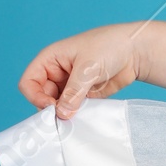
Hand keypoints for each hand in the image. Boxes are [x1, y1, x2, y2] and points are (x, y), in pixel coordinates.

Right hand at [18, 22, 150, 119]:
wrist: (137, 51)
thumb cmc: (110, 46)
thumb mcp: (88, 68)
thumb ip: (73, 92)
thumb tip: (61, 114)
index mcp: (50, 59)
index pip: (29, 82)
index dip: (35, 97)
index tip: (51, 107)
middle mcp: (57, 73)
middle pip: (42, 97)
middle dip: (51, 109)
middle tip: (64, 118)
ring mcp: (70, 85)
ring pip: (57, 105)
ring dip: (64, 114)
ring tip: (75, 118)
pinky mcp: (84, 95)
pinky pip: (74, 109)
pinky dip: (76, 115)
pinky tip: (84, 118)